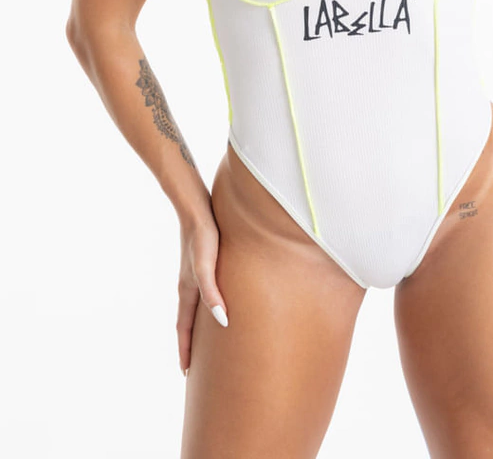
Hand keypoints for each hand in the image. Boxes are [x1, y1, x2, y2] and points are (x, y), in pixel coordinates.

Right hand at [177, 213, 228, 376]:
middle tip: (195, 367)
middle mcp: (188, 285)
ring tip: (206, 343)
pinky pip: (203, 294)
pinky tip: (216, 305)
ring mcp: (194, 275)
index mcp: (187, 290)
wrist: (197, 208)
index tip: (186, 373)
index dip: (186, 350)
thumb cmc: (203, 235)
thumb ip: (212, 292)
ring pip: (195, 309)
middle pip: (187, 322)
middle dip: (190, 344)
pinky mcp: (203, 264)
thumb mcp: (207, 265)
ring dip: (197, 328)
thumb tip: (222, 321)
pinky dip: (205, 308)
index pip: (184, 328)